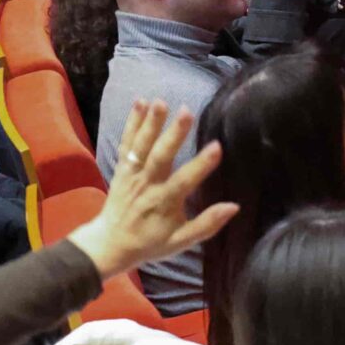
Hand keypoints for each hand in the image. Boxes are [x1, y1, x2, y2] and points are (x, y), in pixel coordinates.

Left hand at [68, 101, 235, 277]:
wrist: (109, 243)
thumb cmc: (151, 242)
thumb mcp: (181, 241)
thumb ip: (207, 225)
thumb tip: (234, 207)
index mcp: (165, 203)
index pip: (184, 181)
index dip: (201, 165)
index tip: (217, 146)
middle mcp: (147, 185)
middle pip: (160, 157)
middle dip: (173, 134)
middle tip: (186, 112)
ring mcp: (132, 174)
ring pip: (142, 146)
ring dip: (151, 123)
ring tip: (161, 102)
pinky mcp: (122, 167)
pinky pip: (126, 143)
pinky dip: (132, 123)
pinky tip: (140, 103)